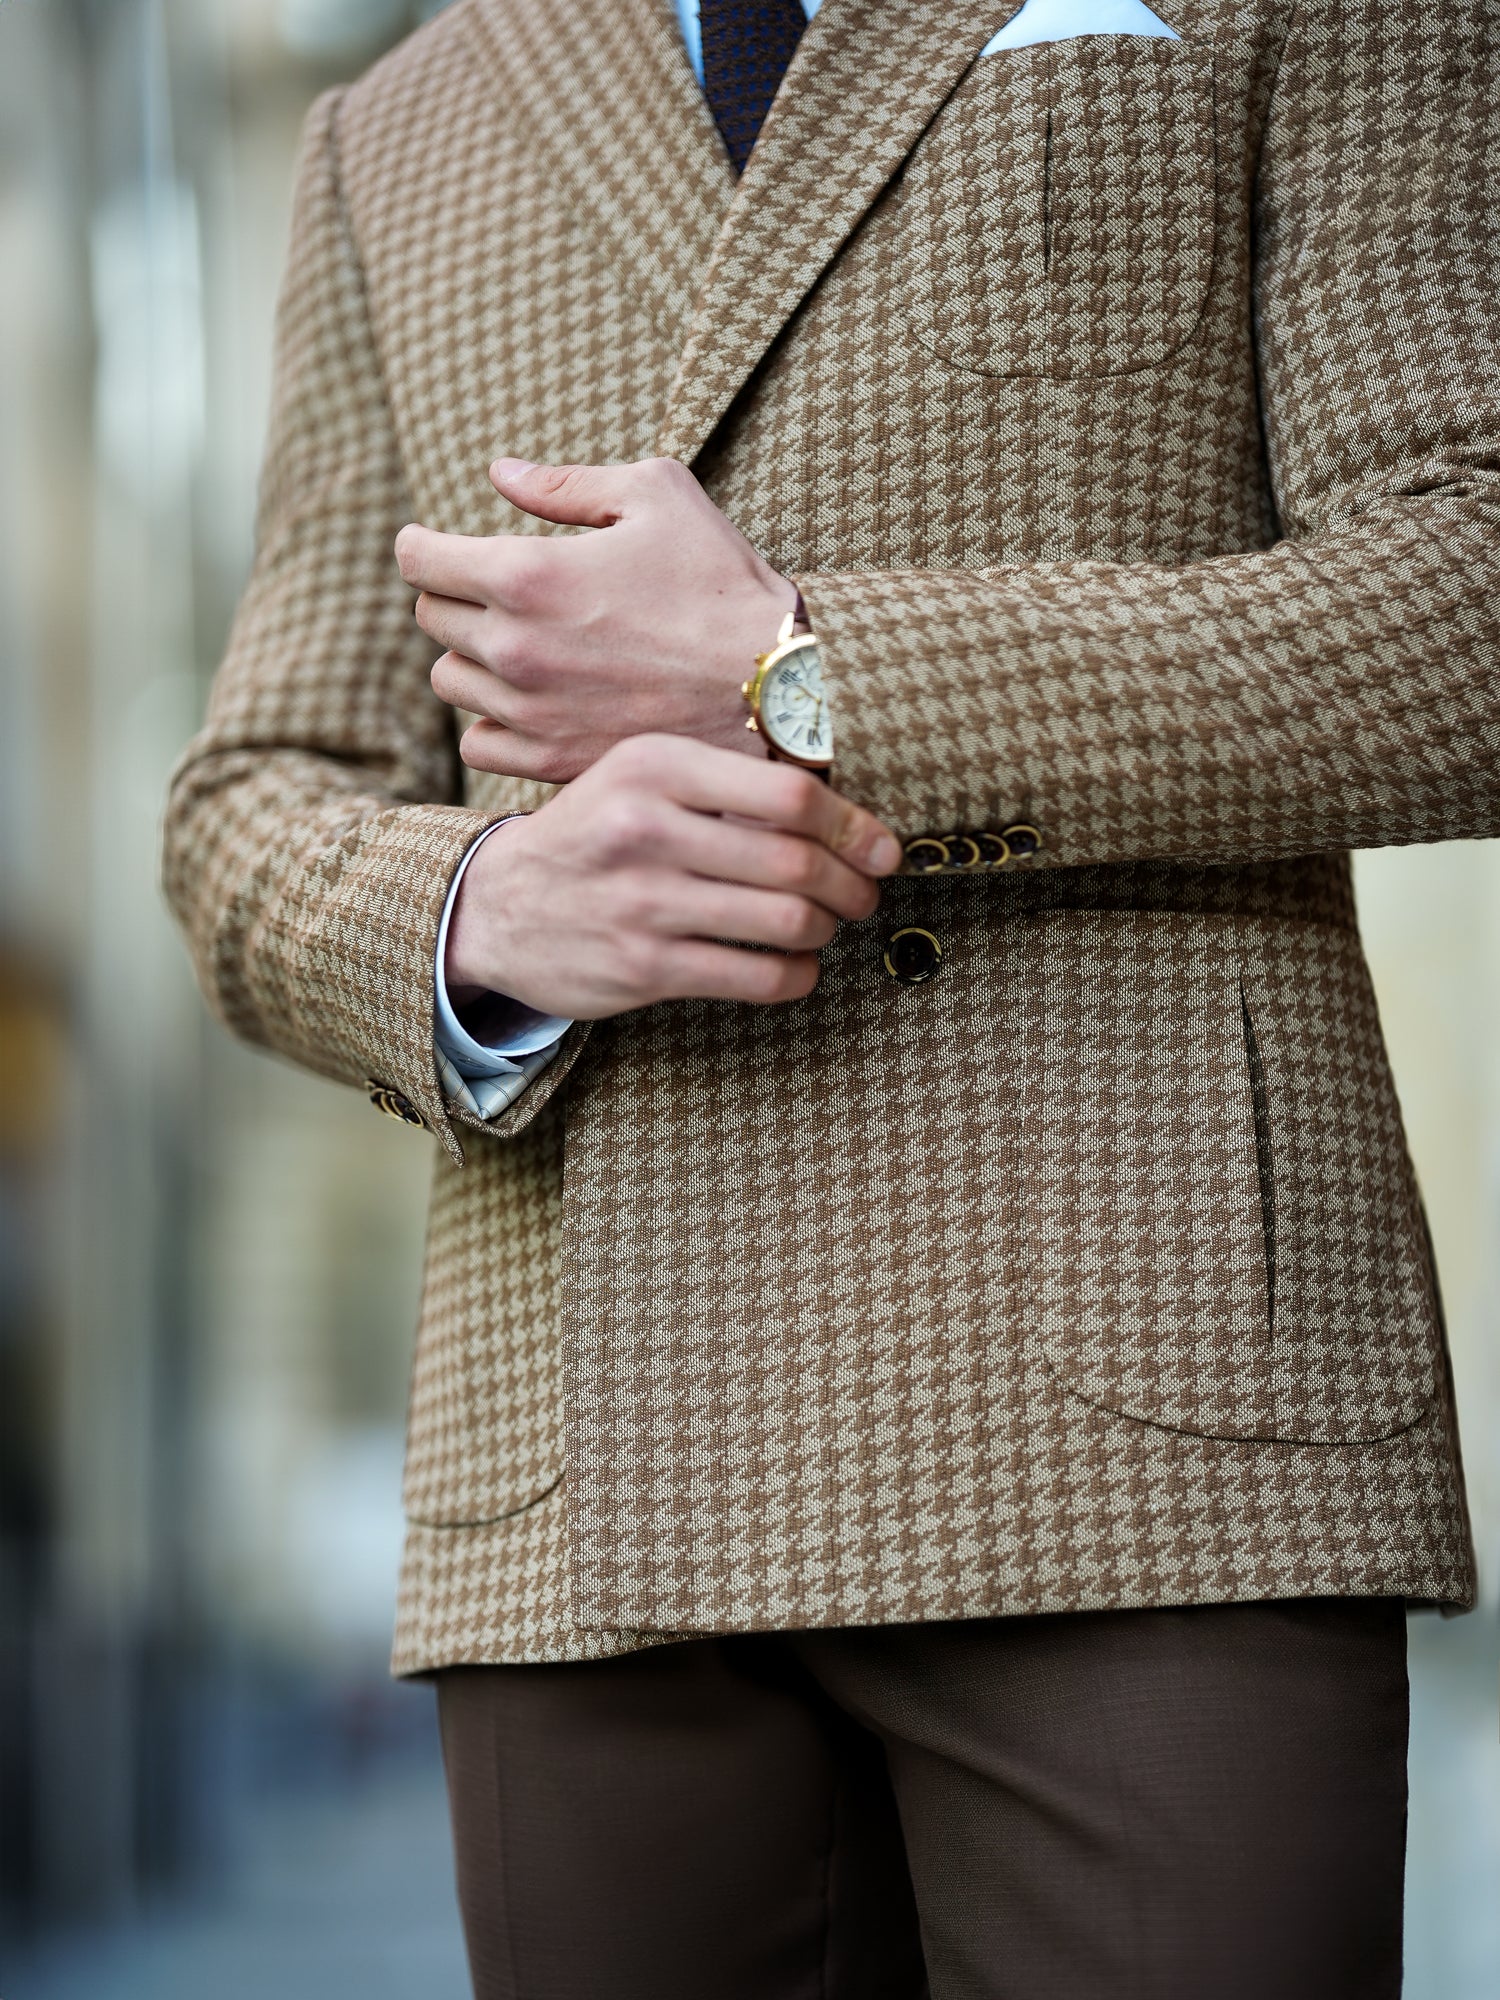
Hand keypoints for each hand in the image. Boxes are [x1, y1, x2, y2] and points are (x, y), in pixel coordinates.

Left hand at [396, 457, 796, 784]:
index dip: (421, 544)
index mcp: (526, 574)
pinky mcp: (552, 761)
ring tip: (521, 648)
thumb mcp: (657, 497)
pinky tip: (530, 703)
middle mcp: (514, 647)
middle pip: (430, 617)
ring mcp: (529, 711)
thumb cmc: (725, 584)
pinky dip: (491, 722)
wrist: (778, 688)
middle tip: (500, 592)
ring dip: (473, 659)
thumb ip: (566, 484)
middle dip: (455, 596)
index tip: (436, 544)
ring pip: (450, 681)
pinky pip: (477, 745)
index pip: (417, 559)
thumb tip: (499, 473)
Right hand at [444, 735, 900, 1019]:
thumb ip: (724, 782)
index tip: (880, 847)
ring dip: (825, 929)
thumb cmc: (594, 835)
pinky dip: (795, 975)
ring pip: (785, 920)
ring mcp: (642, 901)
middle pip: (796, 861)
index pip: (789, 794)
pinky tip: (795, 966)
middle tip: (862, 893)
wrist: (496, 905)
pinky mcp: (641, 965)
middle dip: (850, 884)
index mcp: (656, 766)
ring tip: (824, 925)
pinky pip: (755, 976)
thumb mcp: (640, 778)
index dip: (853, 825)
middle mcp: (646, 827)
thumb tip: (842, 809)